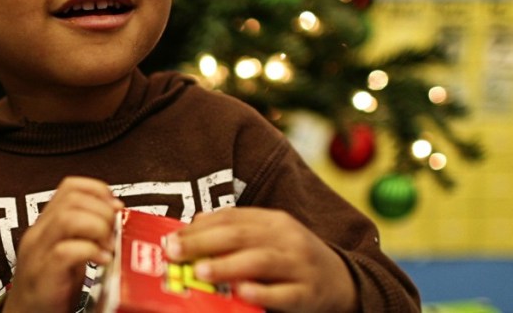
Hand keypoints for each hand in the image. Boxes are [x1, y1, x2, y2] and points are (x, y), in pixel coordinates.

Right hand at [2, 176, 122, 312]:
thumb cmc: (52, 288)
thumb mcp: (70, 253)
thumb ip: (86, 233)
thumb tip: (117, 217)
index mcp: (46, 224)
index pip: (70, 187)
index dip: (98, 190)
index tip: (115, 207)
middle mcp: (38, 234)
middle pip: (72, 199)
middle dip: (102, 211)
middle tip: (113, 231)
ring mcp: (38, 254)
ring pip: (67, 219)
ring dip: (97, 228)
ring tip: (107, 246)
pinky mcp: (43, 276)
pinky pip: (65, 252)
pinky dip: (90, 252)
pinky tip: (102, 261)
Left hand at [163, 207, 356, 312]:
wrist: (343, 282)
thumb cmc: (292, 259)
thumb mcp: (268, 238)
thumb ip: (235, 230)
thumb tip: (193, 225)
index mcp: (273, 221)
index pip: (231, 217)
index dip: (198, 227)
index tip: (170, 237)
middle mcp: (286, 238)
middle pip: (240, 235)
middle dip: (203, 242)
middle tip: (174, 252)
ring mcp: (299, 265)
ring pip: (260, 261)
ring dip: (227, 265)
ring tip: (200, 270)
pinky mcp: (308, 294)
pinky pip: (284, 294)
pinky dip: (261, 293)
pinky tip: (241, 293)